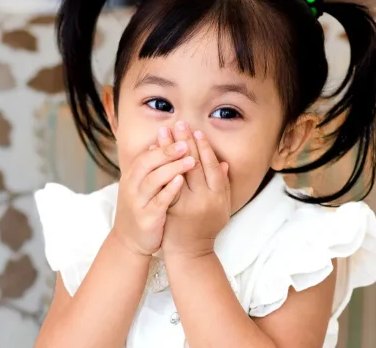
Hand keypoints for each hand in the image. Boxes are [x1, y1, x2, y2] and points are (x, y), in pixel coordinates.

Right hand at [112, 132, 195, 256]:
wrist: (129, 241)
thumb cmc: (140, 209)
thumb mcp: (141, 186)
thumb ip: (150, 167)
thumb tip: (159, 143)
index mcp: (132, 176)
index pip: (147, 154)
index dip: (164, 145)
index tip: (182, 136)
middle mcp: (131, 186)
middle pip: (148, 163)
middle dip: (168, 151)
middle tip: (187, 143)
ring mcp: (137, 202)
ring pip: (154, 180)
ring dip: (172, 168)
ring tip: (191, 160)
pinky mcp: (146, 217)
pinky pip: (159, 201)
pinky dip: (169, 190)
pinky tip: (181, 181)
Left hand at [161, 121, 230, 258]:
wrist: (190, 251)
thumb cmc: (207, 227)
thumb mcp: (222, 207)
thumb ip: (222, 185)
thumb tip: (223, 164)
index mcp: (217, 196)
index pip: (210, 165)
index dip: (203, 147)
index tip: (196, 131)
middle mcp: (202, 199)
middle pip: (192, 164)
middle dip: (184, 142)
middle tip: (178, 123)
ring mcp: (184, 204)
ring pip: (175, 171)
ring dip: (168, 150)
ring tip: (163, 131)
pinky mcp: (169, 208)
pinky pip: (163, 183)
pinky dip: (158, 166)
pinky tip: (152, 152)